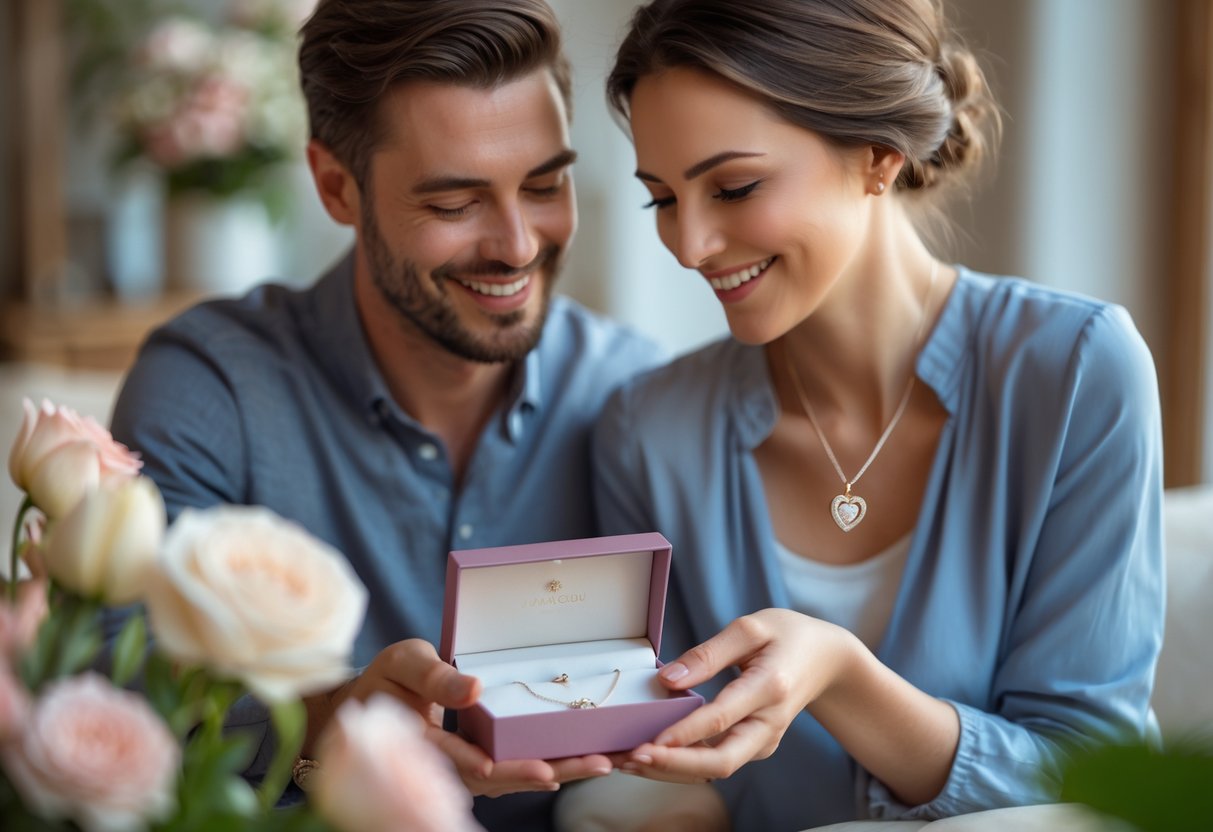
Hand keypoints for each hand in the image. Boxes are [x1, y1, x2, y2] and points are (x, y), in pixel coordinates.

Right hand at [304, 638, 613, 796]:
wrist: (372, 702)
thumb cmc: (387, 677)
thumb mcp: (403, 662)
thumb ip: (433, 676)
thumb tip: (474, 689)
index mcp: (424, 741)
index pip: (464, 761)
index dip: (505, 768)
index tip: (540, 771)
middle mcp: (449, 762)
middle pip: (503, 776)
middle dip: (552, 771)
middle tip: (598, 764)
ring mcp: (467, 764)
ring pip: (516, 776)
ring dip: (561, 770)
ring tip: (606, 762)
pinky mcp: (482, 758)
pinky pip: (517, 766)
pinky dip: (551, 764)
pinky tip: (585, 760)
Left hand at [618, 608, 860, 783]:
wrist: (826, 660)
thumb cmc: (788, 636)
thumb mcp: (750, 627)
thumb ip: (708, 653)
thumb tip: (668, 679)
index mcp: (771, 687)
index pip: (721, 719)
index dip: (683, 734)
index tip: (648, 742)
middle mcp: (770, 723)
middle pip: (721, 762)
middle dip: (673, 767)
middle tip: (631, 759)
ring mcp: (764, 740)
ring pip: (717, 769)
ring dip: (671, 770)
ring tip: (627, 760)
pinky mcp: (755, 747)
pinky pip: (718, 762)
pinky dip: (683, 764)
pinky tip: (651, 756)